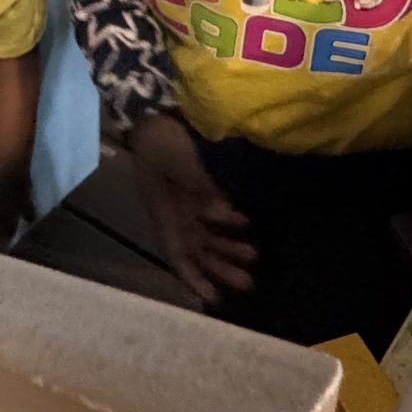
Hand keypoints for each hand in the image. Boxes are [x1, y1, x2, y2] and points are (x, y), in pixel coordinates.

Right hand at [128, 113, 254, 304]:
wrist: (157, 114)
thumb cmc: (165, 142)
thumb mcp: (182, 167)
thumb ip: (205, 191)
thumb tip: (226, 214)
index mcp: (163, 215)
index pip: (177, 255)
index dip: (194, 278)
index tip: (214, 298)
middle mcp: (175, 215)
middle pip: (198, 250)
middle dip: (221, 267)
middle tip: (249, 283)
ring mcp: (187, 203)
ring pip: (208, 236)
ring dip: (229, 248)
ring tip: (254, 255)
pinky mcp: (199, 190)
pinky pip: (215, 214)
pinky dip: (229, 222)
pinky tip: (246, 222)